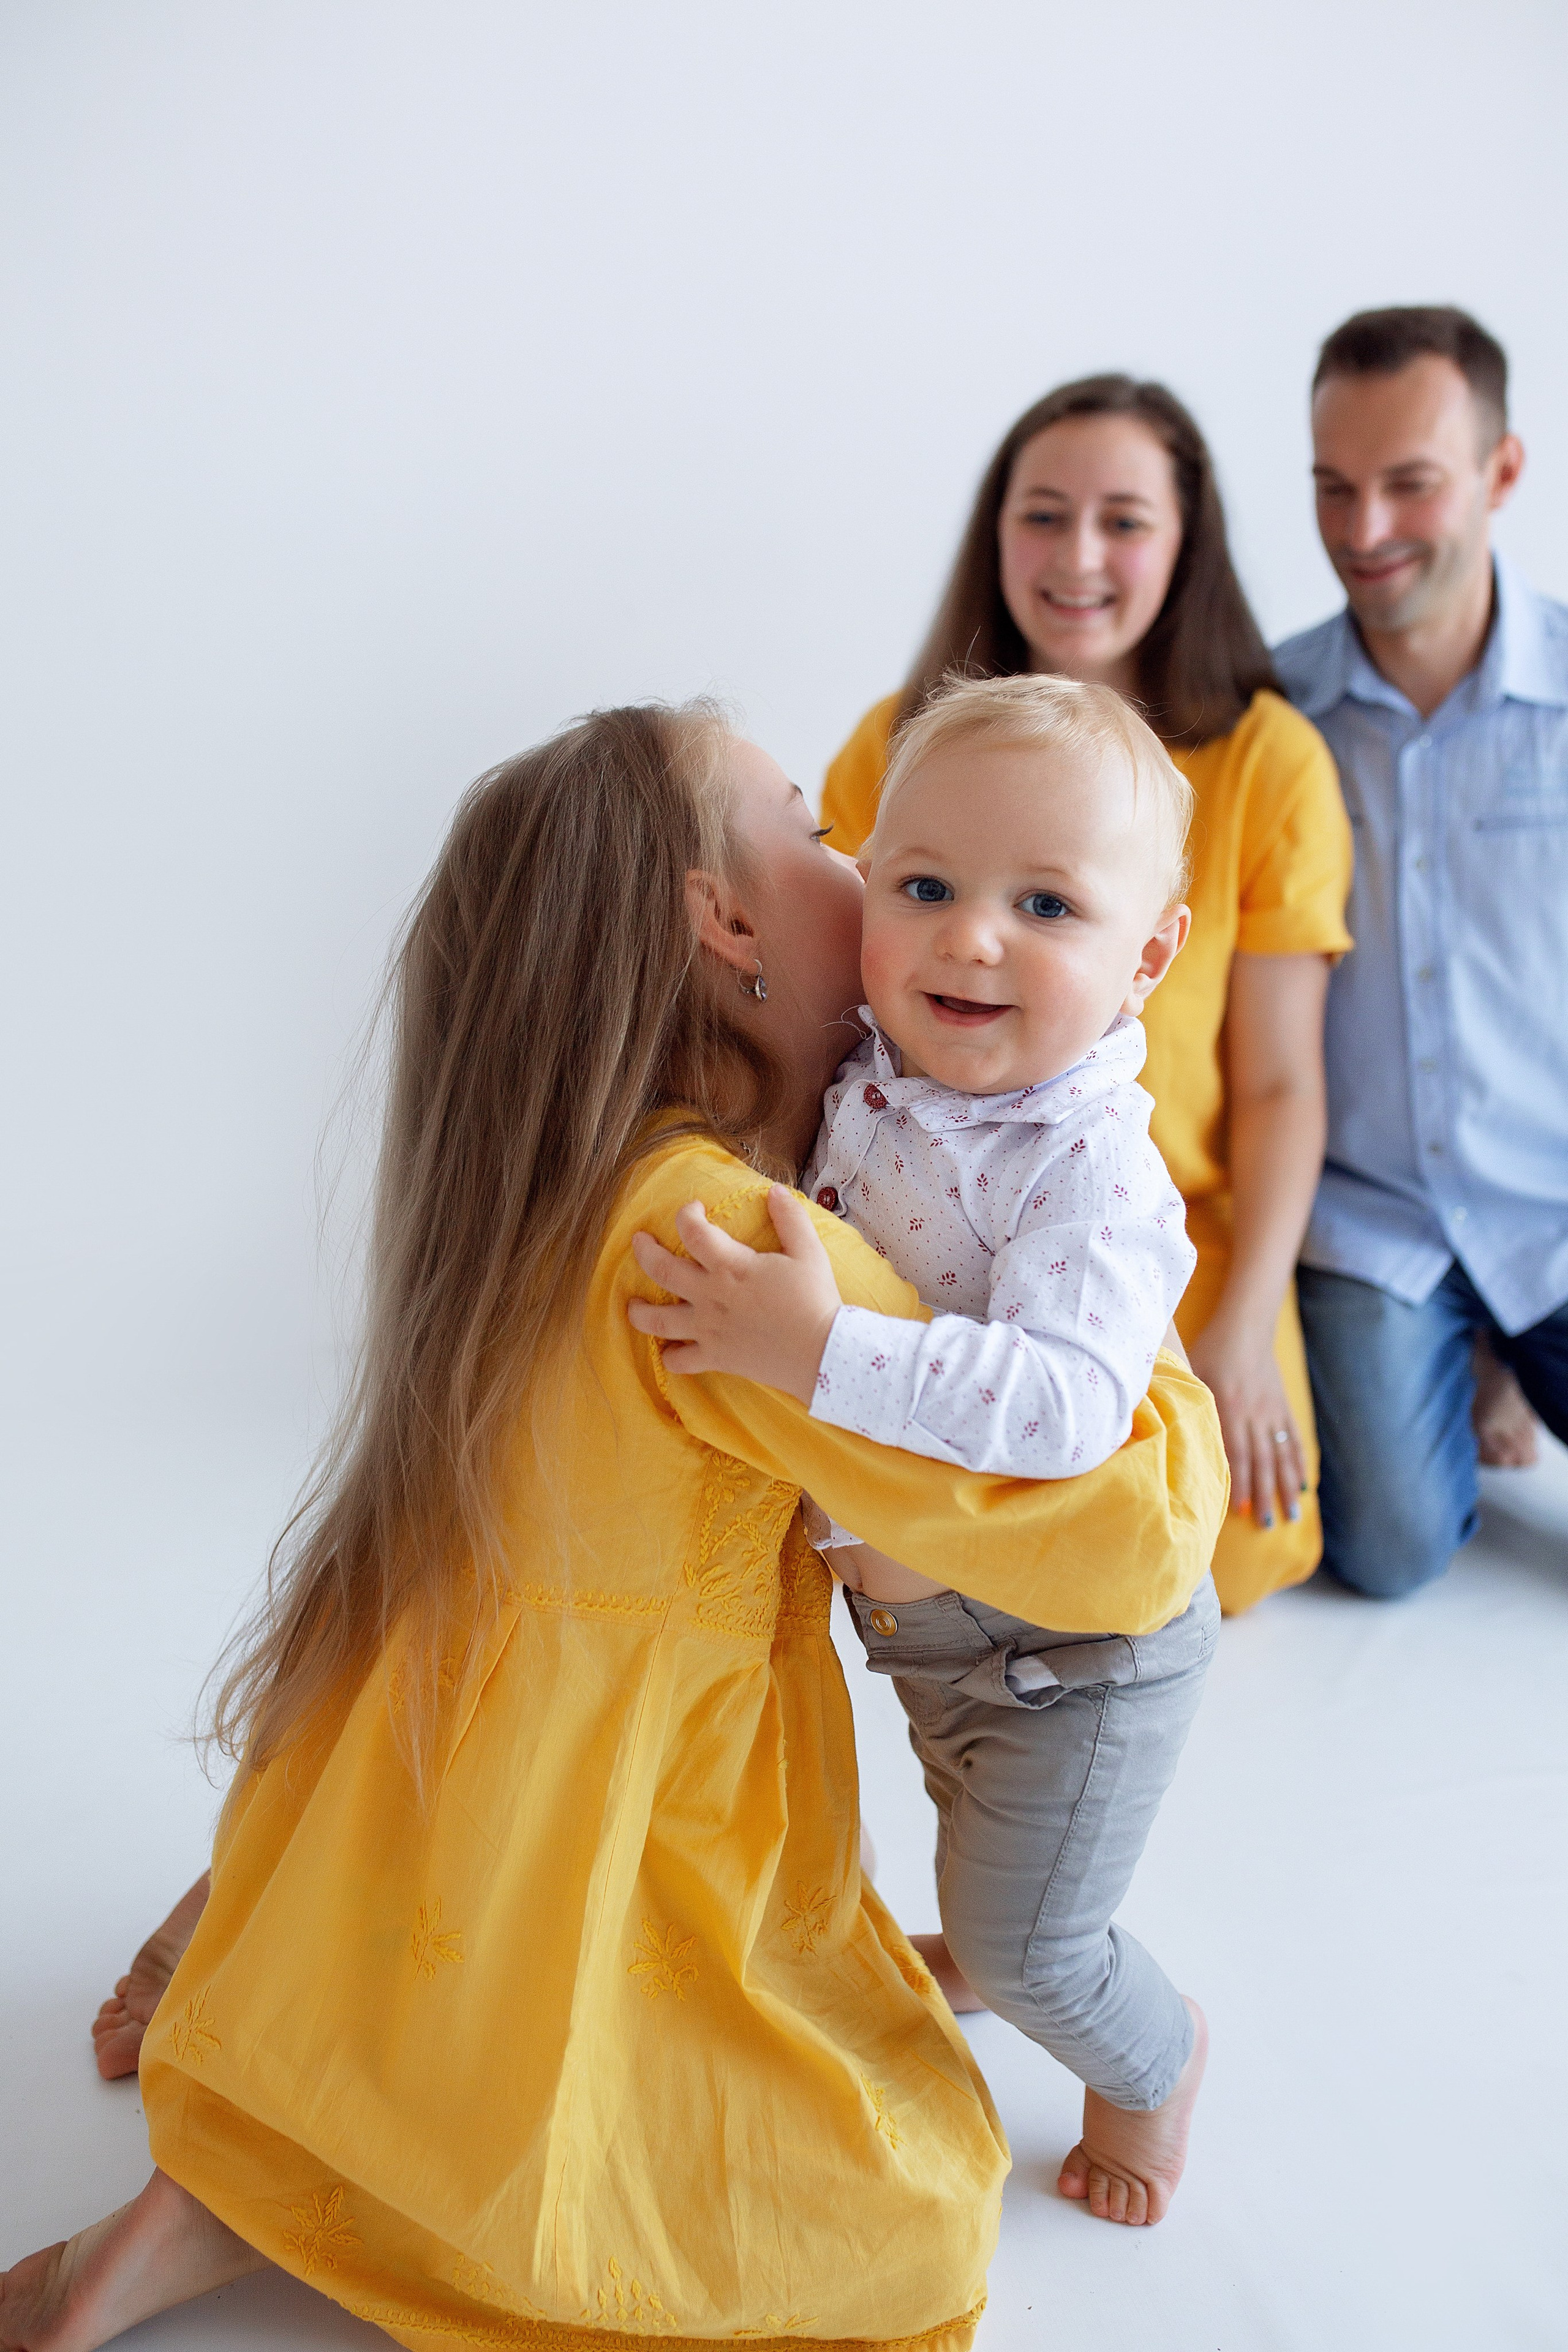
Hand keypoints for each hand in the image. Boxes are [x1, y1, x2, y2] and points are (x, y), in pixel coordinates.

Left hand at [628, 1186, 842, 1404]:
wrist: (821, 1352)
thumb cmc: (815, 1300)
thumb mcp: (809, 1253)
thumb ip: (790, 1219)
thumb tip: (774, 1191)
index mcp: (731, 1266)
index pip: (693, 1231)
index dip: (687, 1214)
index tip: (694, 1209)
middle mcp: (711, 1296)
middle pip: (661, 1270)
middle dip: (644, 1252)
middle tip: (638, 1242)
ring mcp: (709, 1329)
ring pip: (657, 1321)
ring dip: (638, 1311)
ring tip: (632, 1304)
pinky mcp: (715, 1357)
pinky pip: (680, 1361)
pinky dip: (670, 1357)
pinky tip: (667, 1351)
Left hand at [1184, 1316, 1304, 1531]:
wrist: (1245, 1325)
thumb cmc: (1210, 1349)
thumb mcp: (1192, 1372)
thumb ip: (1186, 1403)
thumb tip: (1168, 1431)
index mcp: (1228, 1406)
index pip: (1235, 1452)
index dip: (1238, 1482)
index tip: (1239, 1510)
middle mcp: (1254, 1413)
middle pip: (1261, 1461)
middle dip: (1264, 1494)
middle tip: (1266, 1525)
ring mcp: (1272, 1412)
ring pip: (1281, 1455)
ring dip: (1285, 1487)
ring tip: (1290, 1515)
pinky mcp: (1283, 1407)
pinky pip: (1293, 1440)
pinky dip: (1298, 1464)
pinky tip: (1302, 1485)